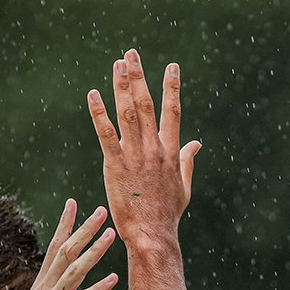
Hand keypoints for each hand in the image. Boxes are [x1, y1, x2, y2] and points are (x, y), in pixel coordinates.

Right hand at [0, 202, 118, 289]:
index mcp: (41, 285)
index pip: (54, 247)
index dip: (65, 225)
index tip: (73, 204)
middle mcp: (45, 288)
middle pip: (66, 250)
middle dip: (84, 229)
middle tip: (101, 210)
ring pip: (74, 270)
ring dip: (94, 251)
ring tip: (111, 234)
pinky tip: (113, 279)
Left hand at [87, 49, 200, 248]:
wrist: (153, 235)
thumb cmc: (167, 214)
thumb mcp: (184, 187)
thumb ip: (187, 161)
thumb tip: (196, 143)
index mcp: (171, 153)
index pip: (173, 112)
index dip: (172, 87)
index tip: (172, 67)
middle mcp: (154, 150)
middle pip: (147, 105)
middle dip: (139, 77)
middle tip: (131, 54)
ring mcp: (135, 156)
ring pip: (128, 113)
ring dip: (122, 86)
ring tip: (117, 64)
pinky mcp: (116, 166)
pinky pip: (106, 135)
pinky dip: (100, 113)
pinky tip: (93, 95)